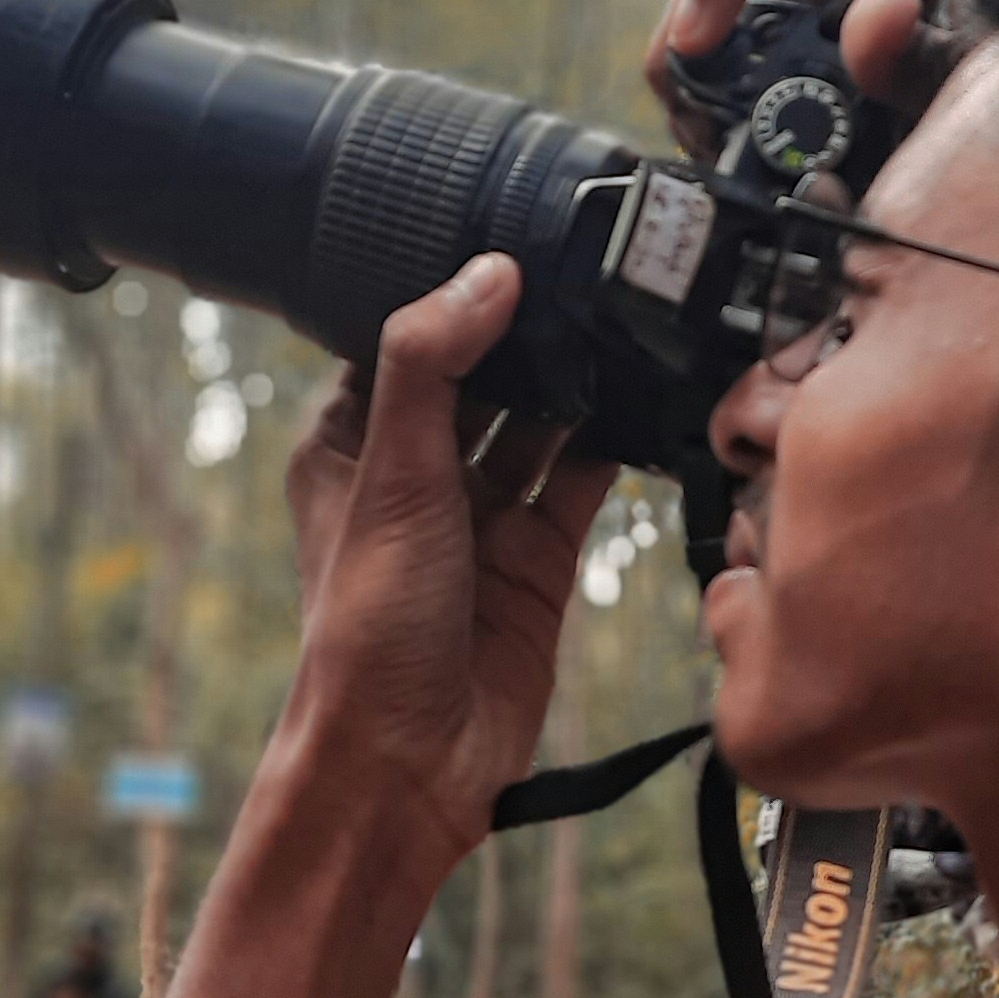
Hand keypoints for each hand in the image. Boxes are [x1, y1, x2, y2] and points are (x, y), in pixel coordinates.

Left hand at [273, 256, 615, 873]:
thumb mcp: (391, 476)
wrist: (407, 763)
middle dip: (529, 329)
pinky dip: (614, 442)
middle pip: (483, 374)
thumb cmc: (366, 632)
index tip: (511, 234)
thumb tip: (488, 274)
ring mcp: (481, 516)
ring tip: (625, 318)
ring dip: (577, 380)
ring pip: (539, 422)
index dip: (453, 292)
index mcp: (351, 443)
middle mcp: (416, 473)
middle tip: (588, 266)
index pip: (404, 339)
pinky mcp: (539, 559)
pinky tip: (647, 396)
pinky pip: (581, 480)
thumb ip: (432, 365)